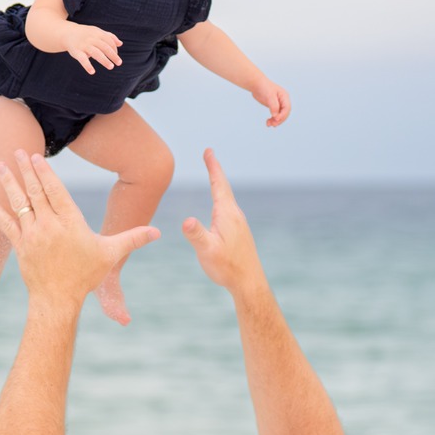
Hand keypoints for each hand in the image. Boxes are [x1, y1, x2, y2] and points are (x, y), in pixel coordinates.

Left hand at [0, 153, 159, 310]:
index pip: (55, 191)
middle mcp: (49, 226)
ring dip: (10, 182)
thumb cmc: (86, 276)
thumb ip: (133, 238)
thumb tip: (158, 232)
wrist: (58, 300)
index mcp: (70, 223)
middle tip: (17, 150)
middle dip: (26, 170)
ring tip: (1, 164)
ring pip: (19, 203)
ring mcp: (32, 236)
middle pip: (36, 192)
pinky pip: (6, 224)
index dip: (45, 172)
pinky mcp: (20, 247)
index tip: (36, 157)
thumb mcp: (110, 254)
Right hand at [64, 25, 122, 73]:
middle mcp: (91, 38)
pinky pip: (82, 59)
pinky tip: (92, 72)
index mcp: (97, 33)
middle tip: (119, 63)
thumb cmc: (86, 34)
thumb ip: (109, 37)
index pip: (109, 41)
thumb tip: (120, 44)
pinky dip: (87, 65)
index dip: (114, 49)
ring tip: (111, 67)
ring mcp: (83, 45)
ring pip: (96, 53)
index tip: (116, 58)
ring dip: (104, 60)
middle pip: (104, 47)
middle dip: (113, 55)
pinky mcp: (76, 52)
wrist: (67, 33)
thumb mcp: (97, 32)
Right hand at [181, 149, 265, 295]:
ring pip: (227, 199)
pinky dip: (222, 199)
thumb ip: (196, 235)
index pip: (218, 185)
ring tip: (214, 176)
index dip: (213, 167)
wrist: (249, 282)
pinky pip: (228, 209)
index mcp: (227, 214)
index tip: (209, 151)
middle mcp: (235, 215)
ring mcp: (239, 224)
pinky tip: (220, 207)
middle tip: (209, 156)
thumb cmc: (227, 267)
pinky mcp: (239, 233)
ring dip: (219, 185)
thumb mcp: (207, 250)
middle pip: (224, 188)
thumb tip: (186, 220)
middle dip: (215, 172)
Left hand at [252, 80, 290, 127]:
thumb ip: (273, 106)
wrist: (256, 84)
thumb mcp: (269, 96)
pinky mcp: (273, 106)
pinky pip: (275, 115)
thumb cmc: (264, 87)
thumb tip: (275, 116)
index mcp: (284, 96)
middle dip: (279, 120)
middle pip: (284, 113)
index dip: (283, 115)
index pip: (287, 108)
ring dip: (275, 121)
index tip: (276, 119)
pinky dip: (272, 119)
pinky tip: (268, 123)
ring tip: (269, 124)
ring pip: (280, 115)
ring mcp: (279, 104)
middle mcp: (283, 101)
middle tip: (273, 125)